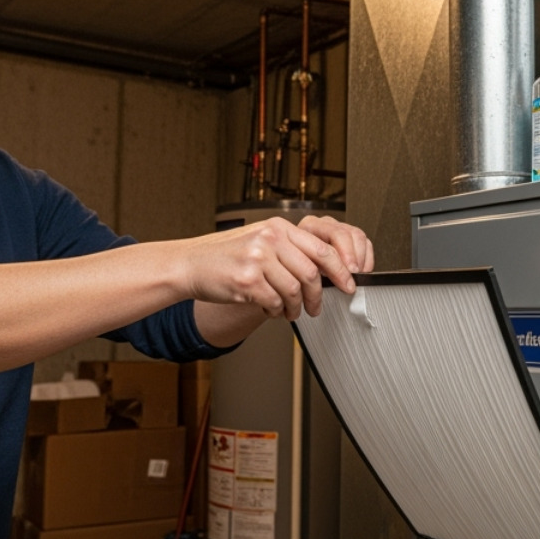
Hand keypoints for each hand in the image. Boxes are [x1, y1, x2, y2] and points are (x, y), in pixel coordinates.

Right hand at [182, 216, 374, 320]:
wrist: (191, 264)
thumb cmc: (227, 256)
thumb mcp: (261, 241)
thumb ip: (290, 250)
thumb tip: (327, 271)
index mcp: (278, 227)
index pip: (323, 249)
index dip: (341, 271)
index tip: (348, 285)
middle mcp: (270, 238)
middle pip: (312, 273)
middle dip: (318, 296)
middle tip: (316, 308)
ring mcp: (258, 258)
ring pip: (294, 291)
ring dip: (295, 308)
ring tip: (290, 311)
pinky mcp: (246, 280)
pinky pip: (275, 302)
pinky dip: (276, 311)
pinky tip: (270, 309)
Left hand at [298, 214, 373, 277]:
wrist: (297, 266)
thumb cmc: (298, 266)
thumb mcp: (302, 267)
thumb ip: (315, 268)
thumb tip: (335, 278)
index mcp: (310, 226)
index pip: (333, 234)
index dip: (344, 254)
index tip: (349, 272)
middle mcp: (325, 223)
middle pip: (347, 234)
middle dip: (353, 257)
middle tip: (354, 274)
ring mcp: (340, 227)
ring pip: (358, 236)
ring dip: (361, 258)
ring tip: (358, 274)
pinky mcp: (351, 236)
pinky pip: (366, 242)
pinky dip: (367, 258)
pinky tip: (362, 270)